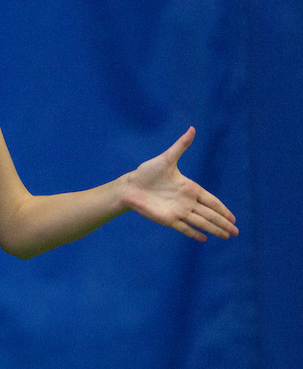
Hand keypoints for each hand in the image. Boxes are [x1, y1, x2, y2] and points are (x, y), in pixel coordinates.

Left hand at [124, 127, 237, 241]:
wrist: (130, 186)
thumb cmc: (147, 172)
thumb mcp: (166, 158)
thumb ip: (181, 146)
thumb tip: (192, 129)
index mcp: (190, 188)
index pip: (211, 201)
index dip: (223, 209)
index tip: (234, 218)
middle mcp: (186, 202)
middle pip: (210, 214)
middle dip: (223, 223)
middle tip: (236, 232)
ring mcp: (178, 211)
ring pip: (200, 222)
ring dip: (214, 230)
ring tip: (227, 237)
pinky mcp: (168, 219)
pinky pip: (184, 228)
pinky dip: (194, 234)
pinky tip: (204, 239)